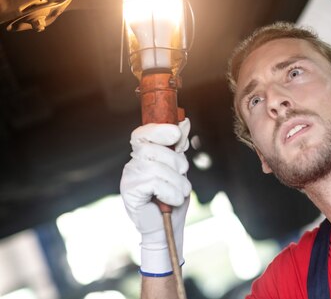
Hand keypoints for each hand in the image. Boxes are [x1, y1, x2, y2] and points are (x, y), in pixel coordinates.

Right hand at [120, 118, 191, 275]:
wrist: (167, 228)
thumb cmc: (172, 197)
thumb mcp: (180, 169)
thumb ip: (179, 146)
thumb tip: (183, 121)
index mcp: (143, 155)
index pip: (143, 133)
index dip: (158, 130)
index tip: (175, 134)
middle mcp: (133, 164)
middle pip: (153, 149)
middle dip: (176, 161)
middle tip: (182, 175)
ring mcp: (129, 178)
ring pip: (157, 168)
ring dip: (177, 182)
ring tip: (179, 193)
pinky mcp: (130, 193)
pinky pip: (154, 183)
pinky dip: (170, 193)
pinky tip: (171, 201)